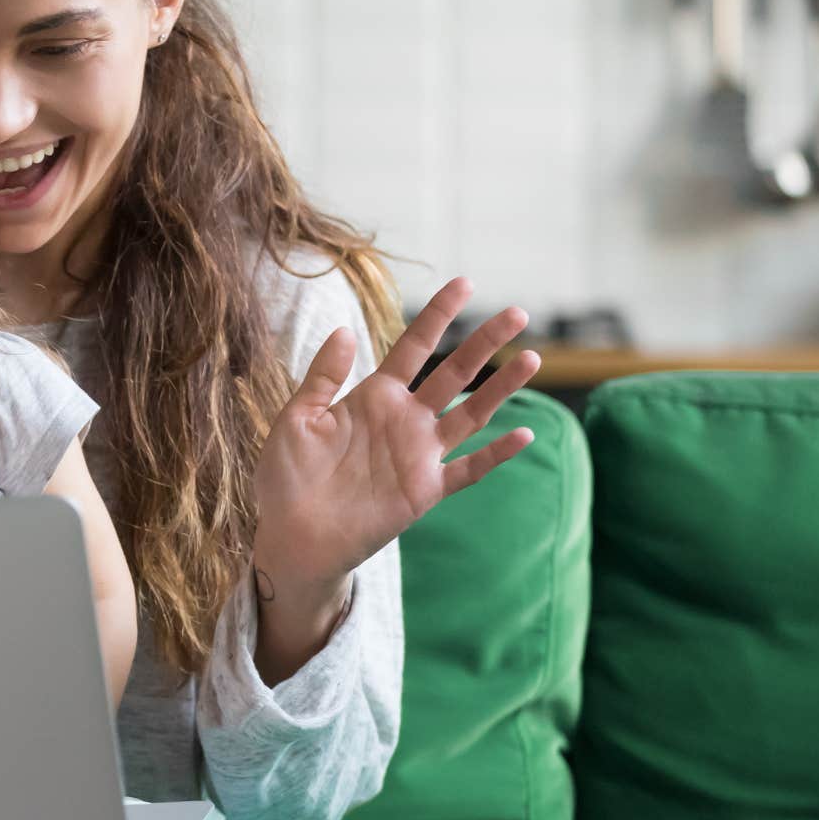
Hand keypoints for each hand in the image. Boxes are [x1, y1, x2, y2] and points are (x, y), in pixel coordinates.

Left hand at [251, 277, 541, 592]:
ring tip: (531, 359)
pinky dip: (496, 454)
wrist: (291, 535)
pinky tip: (523, 434)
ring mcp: (418, 455)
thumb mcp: (297, 418)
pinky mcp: (425, 491)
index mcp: (373, 397)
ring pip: (471, 414)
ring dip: (501, 389)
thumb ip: (322, 377)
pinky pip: (468, 470)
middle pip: (453, 374)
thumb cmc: (287, 478)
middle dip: (484, 343)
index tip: (464, 284)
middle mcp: (403, 420)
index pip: (413, 348)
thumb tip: (344, 329)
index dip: (437, 316)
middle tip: (518, 313)